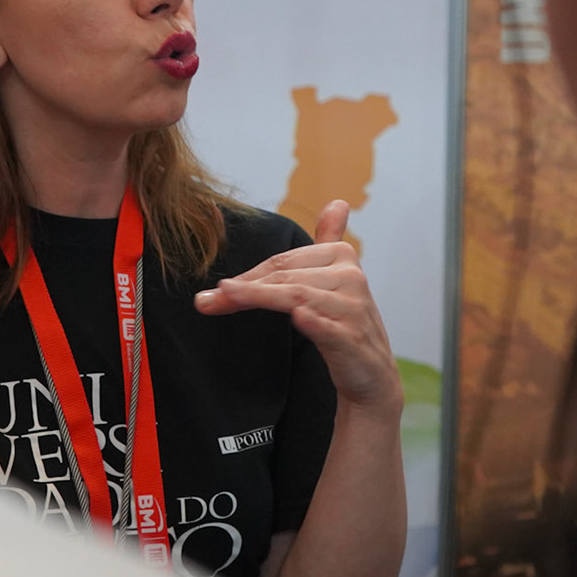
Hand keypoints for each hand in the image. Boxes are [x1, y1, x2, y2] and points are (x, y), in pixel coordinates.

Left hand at [194, 201, 402, 415]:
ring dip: (256, 298)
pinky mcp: (353, 339)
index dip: (248, 275)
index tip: (216, 289)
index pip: (284, 261)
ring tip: (224, 300)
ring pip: (297, 296)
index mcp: (342, 257)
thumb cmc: (345, 323)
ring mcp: (353, 308)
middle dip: (242, 289)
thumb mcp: (336, 280)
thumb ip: (329, 241)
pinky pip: (326, 326)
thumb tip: (337, 202)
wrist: (371, 373)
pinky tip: (297, 318)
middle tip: (205, 301)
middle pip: (285, 277)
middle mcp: (351, 278)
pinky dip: (310, 321)